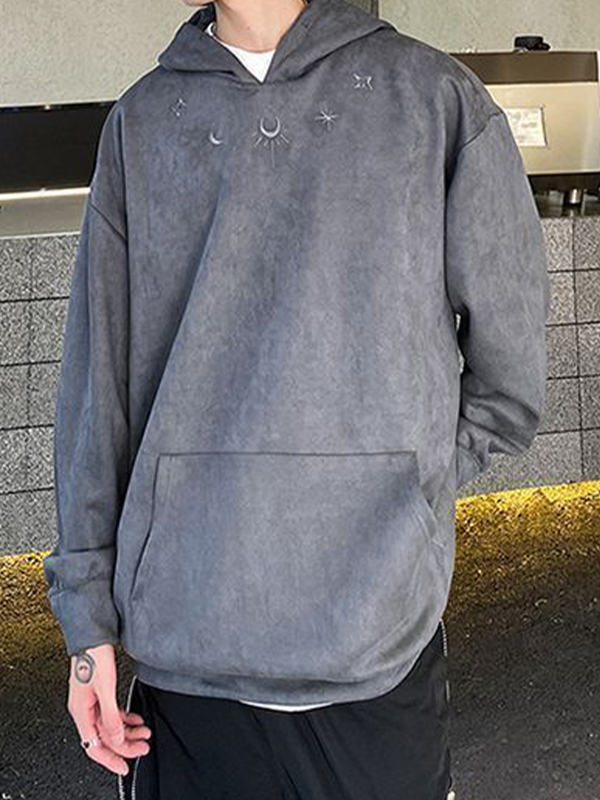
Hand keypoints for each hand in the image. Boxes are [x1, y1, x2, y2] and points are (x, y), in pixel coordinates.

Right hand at [67, 643, 151, 776]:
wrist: (93, 635)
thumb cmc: (94, 656)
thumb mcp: (106, 688)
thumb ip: (110, 716)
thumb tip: (117, 738)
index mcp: (80, 711)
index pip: (94, 746)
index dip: (110, 759)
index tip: (124, 767)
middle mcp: (84, 709)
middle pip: (104, 738)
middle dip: (125, 745)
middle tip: (143, 747)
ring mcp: (90, 702)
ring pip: (110, 726)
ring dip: (128, 732)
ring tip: (145, 732)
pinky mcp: (98, 693)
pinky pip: (111, 713)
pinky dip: (125, 718)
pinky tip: (137, 719)